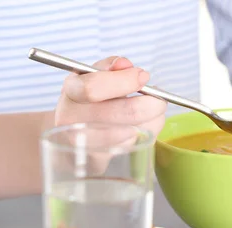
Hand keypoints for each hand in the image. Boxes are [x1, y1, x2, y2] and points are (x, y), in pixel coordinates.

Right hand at [48, 56, 165, 173]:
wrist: (72, 137)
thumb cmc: (88, 102)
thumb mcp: (93, 77)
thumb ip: (110, 67)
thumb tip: (125, 65)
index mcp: (71, 91)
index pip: (94, 87)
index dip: (124, 81)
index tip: (144, 76)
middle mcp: (71, 118)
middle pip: (121, 113)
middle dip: (150, 105)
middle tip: (160, 101)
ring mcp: (84, 142)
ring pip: (132, 131)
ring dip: (152, 121)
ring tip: (154, 113)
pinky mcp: (97, 159)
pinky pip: (131, 146)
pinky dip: (145, 134)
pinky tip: (143, 127)